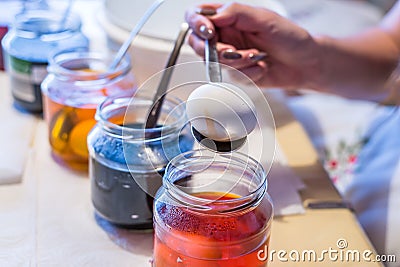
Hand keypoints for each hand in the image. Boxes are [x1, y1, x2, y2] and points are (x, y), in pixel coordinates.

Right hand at [185, 3, 321, 88]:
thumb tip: (211, 17)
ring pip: (216, 63)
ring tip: (258, 56)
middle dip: (216, 50)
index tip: (209, 32)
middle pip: (198, 43)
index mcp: (229, 17)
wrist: (306, 63)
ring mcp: (230, 55)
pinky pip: (233, 76)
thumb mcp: (263, 18)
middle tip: (234, 52)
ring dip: (238, 62)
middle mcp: (226, 36)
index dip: (197, 24)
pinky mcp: (238, 73)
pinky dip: (249, 73)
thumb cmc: (290, 37)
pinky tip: (263, 67)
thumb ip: (235, 13)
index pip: (197, 16)